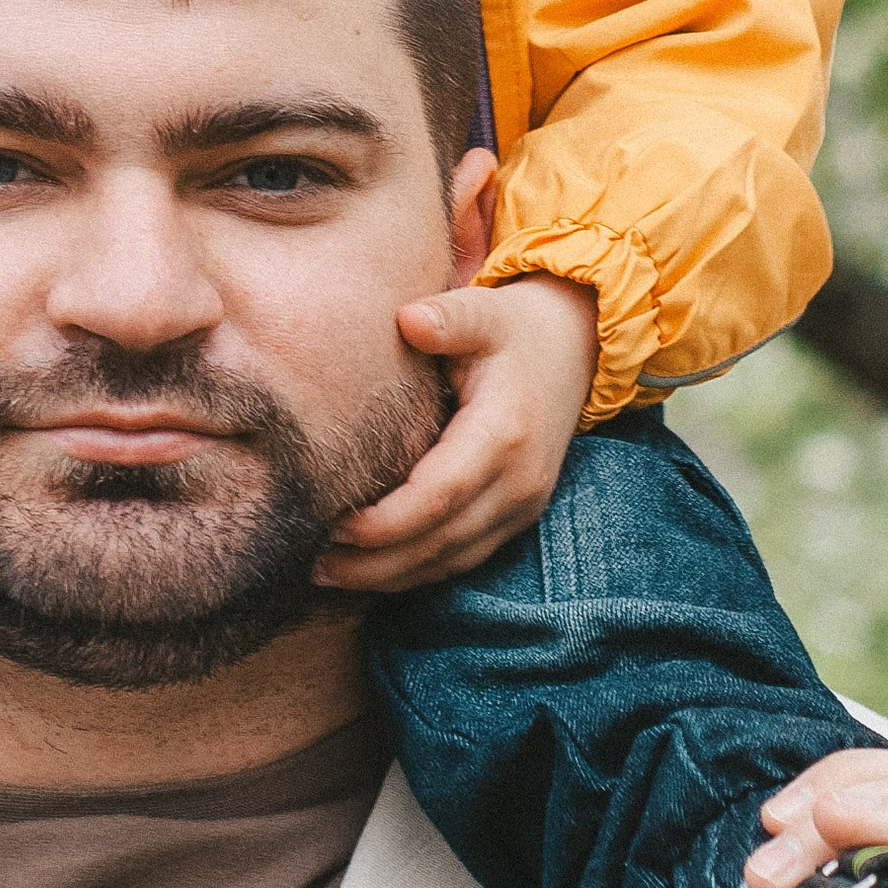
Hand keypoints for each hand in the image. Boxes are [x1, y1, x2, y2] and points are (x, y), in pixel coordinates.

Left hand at [312, 274, 596, 594]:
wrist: (576, 350)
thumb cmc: (514, 330)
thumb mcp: (485, 312)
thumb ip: (448, 316)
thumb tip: (408, 320)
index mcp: (504, 434)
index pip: (439, 495)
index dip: (385, 521)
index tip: (333, 523)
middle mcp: (519, 481)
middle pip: (441, 541)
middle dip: (375, 563)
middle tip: (311, 563)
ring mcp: (523, 505)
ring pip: (451, 560)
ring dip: (390, 576)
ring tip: (327, 573)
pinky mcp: (517, 517)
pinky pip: (463, 558)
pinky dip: (417, 570)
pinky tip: (371, 571)